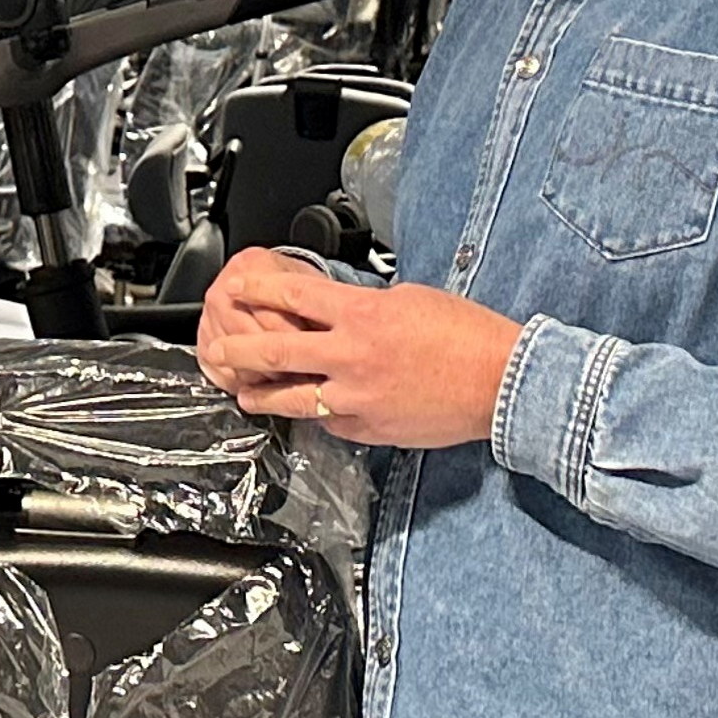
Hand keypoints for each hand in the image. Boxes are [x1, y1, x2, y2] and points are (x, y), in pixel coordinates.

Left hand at [198, 255, 521, 449]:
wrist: (501, 381)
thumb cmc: (465, 335)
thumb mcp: (409, 299)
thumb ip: (363, 306)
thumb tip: (334, 312)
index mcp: (362, 313)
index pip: (294, 294)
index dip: (258, 290)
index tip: (237, 288)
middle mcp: (352, 355)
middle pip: (276, 350)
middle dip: (238, 349)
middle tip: (216, 347)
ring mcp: (357, 397)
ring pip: (291, 398)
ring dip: (260, 394)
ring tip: (242, 392)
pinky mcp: (369, 428)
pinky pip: (328, 422)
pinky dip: (313, 414)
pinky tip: (299, 413)